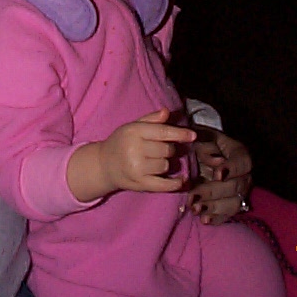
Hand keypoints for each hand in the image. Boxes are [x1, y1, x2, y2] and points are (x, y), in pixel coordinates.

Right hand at [68, 108, 196, 200]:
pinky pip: (163, 185)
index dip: (180, 134)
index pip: (162, 132)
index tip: (193, 136)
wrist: (103, 165)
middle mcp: (135, 150)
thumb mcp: (132, 126)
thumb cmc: (121, 142)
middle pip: (167, 150)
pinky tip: (181, 180)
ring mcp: (137, 168)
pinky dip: (175, 183)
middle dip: (169, 149)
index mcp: (134, 132)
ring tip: (155, 161)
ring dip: (166, 163)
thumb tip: (167, 111)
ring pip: (166, 166)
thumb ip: (151, 119)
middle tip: (161, 148)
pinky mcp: (140, 184)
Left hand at [189, 127, 253, 224]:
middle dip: (213, 192)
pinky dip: (216, 219)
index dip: (232, 169)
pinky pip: (227, 215)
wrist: (196, 153)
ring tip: (195, 209)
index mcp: (238, 154)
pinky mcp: (230, 205)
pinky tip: (203, 220)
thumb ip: (207, 145)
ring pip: (233, 204)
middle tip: (194, 196)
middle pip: (235, 187)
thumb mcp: (201, 137)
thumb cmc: (200, 142)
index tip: (217, 174)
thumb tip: (217, 161)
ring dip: (213, 208)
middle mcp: (243, 175)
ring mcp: (239, 192)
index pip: (242, 162)